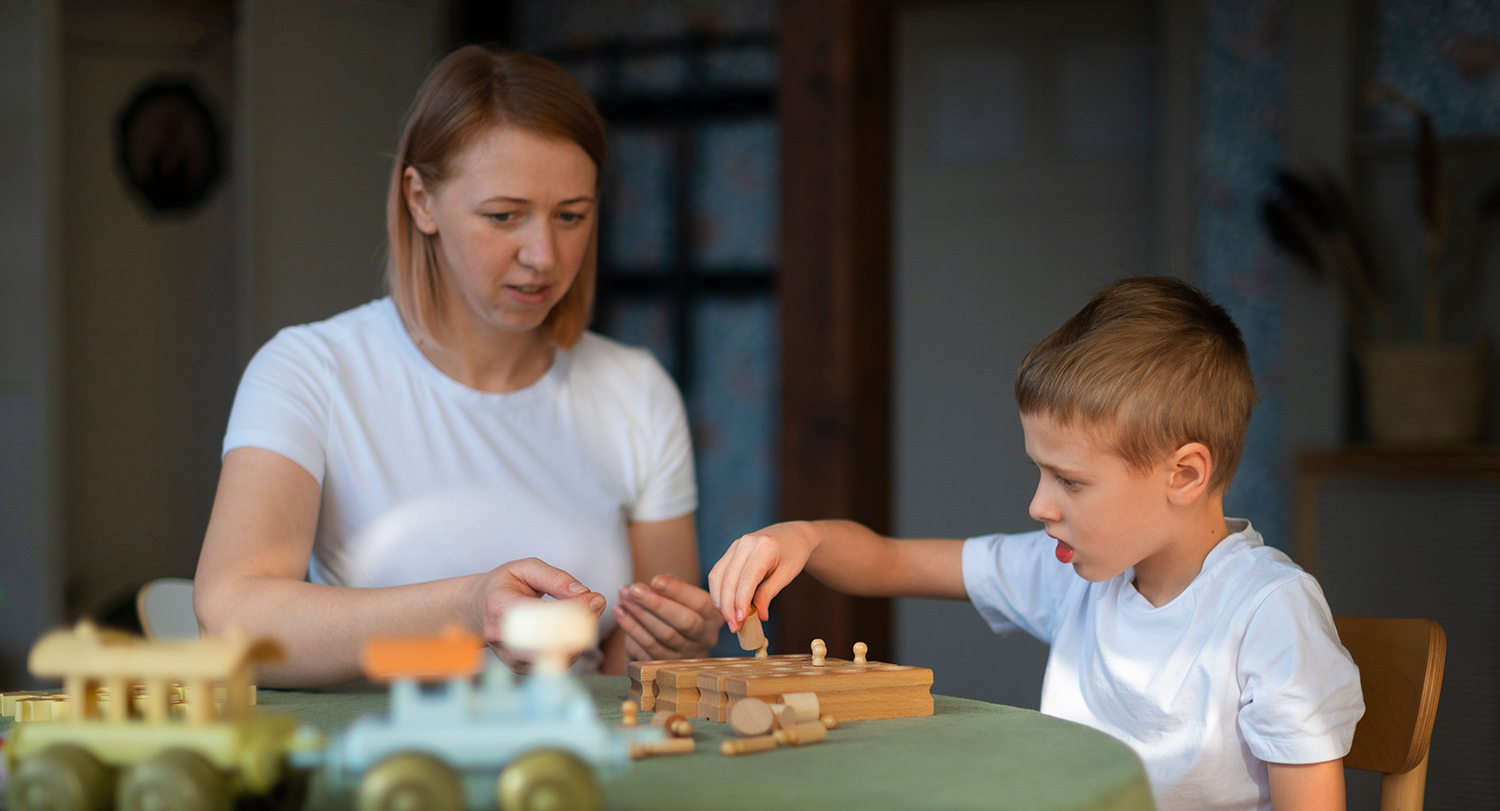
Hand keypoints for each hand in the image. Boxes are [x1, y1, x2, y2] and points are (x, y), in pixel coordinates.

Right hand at [469, 557, 605, 671]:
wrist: (477, 610)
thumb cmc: (504, 586)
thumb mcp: (526, 568)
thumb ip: (555, 578)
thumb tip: (584, 594)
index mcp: (500, 607)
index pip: (542, 614)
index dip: (575, 608)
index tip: (595, 597)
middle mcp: (503, 637)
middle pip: (553, 640)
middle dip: (583, 623)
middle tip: (597, 604)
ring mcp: (511, 657)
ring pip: (558, 655)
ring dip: (581, 635)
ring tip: (586, 613)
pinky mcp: (522, 668)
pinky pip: (557, 662)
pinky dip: (573, 646)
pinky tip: (573, 628)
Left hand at [613, 574, 722, 660]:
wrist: (672, 636)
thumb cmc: (677, 607)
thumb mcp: (681, 596)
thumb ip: (671, 587)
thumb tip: (652, 585)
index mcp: (713, 616)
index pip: (700, 603)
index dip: (677, 591)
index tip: (655, 580)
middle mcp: (705, 637)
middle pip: (684, 622)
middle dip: (657, 604)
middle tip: (634, 589)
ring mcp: (686, 653)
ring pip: (664, 635)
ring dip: (640, 614)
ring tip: (624, 596)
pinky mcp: (667, 664)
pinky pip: (648, 647)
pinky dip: (631, 627)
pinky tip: (620, 611)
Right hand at [707, 521, 821, 631]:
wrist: (792, 534)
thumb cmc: (793, 555)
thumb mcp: (787, 575)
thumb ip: (770, 593)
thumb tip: (758, 616)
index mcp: (764, 547)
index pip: (747, 578)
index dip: (741, 601)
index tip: (740, 621)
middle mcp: (745, 543)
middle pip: (728, 579)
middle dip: (728, 606)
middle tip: (734, 628)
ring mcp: (735, 545)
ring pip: (717, 576)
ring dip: (720, 601)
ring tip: (729, 620)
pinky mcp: (730, 551)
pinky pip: (717, 573)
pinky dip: (718, 592)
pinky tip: (725, 607)